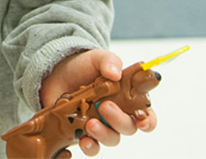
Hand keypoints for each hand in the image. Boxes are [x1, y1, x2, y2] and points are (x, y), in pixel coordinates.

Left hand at [40, 49, 156, 156]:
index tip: (142, 120)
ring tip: (91, 123)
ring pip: (111, 139)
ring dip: (104, 134)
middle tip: (105, 106)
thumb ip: (109, 61)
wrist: (57, 73)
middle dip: (119, 120)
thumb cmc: (83, 66)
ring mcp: (101, 125)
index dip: (148, 120)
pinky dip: (90, 147)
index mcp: (127, 98)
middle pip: (128, 128)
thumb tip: (116, 73)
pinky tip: (83, 140)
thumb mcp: (97, 58)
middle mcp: (117, 115)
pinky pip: (91, 147)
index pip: (146, 114)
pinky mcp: (83, 133)